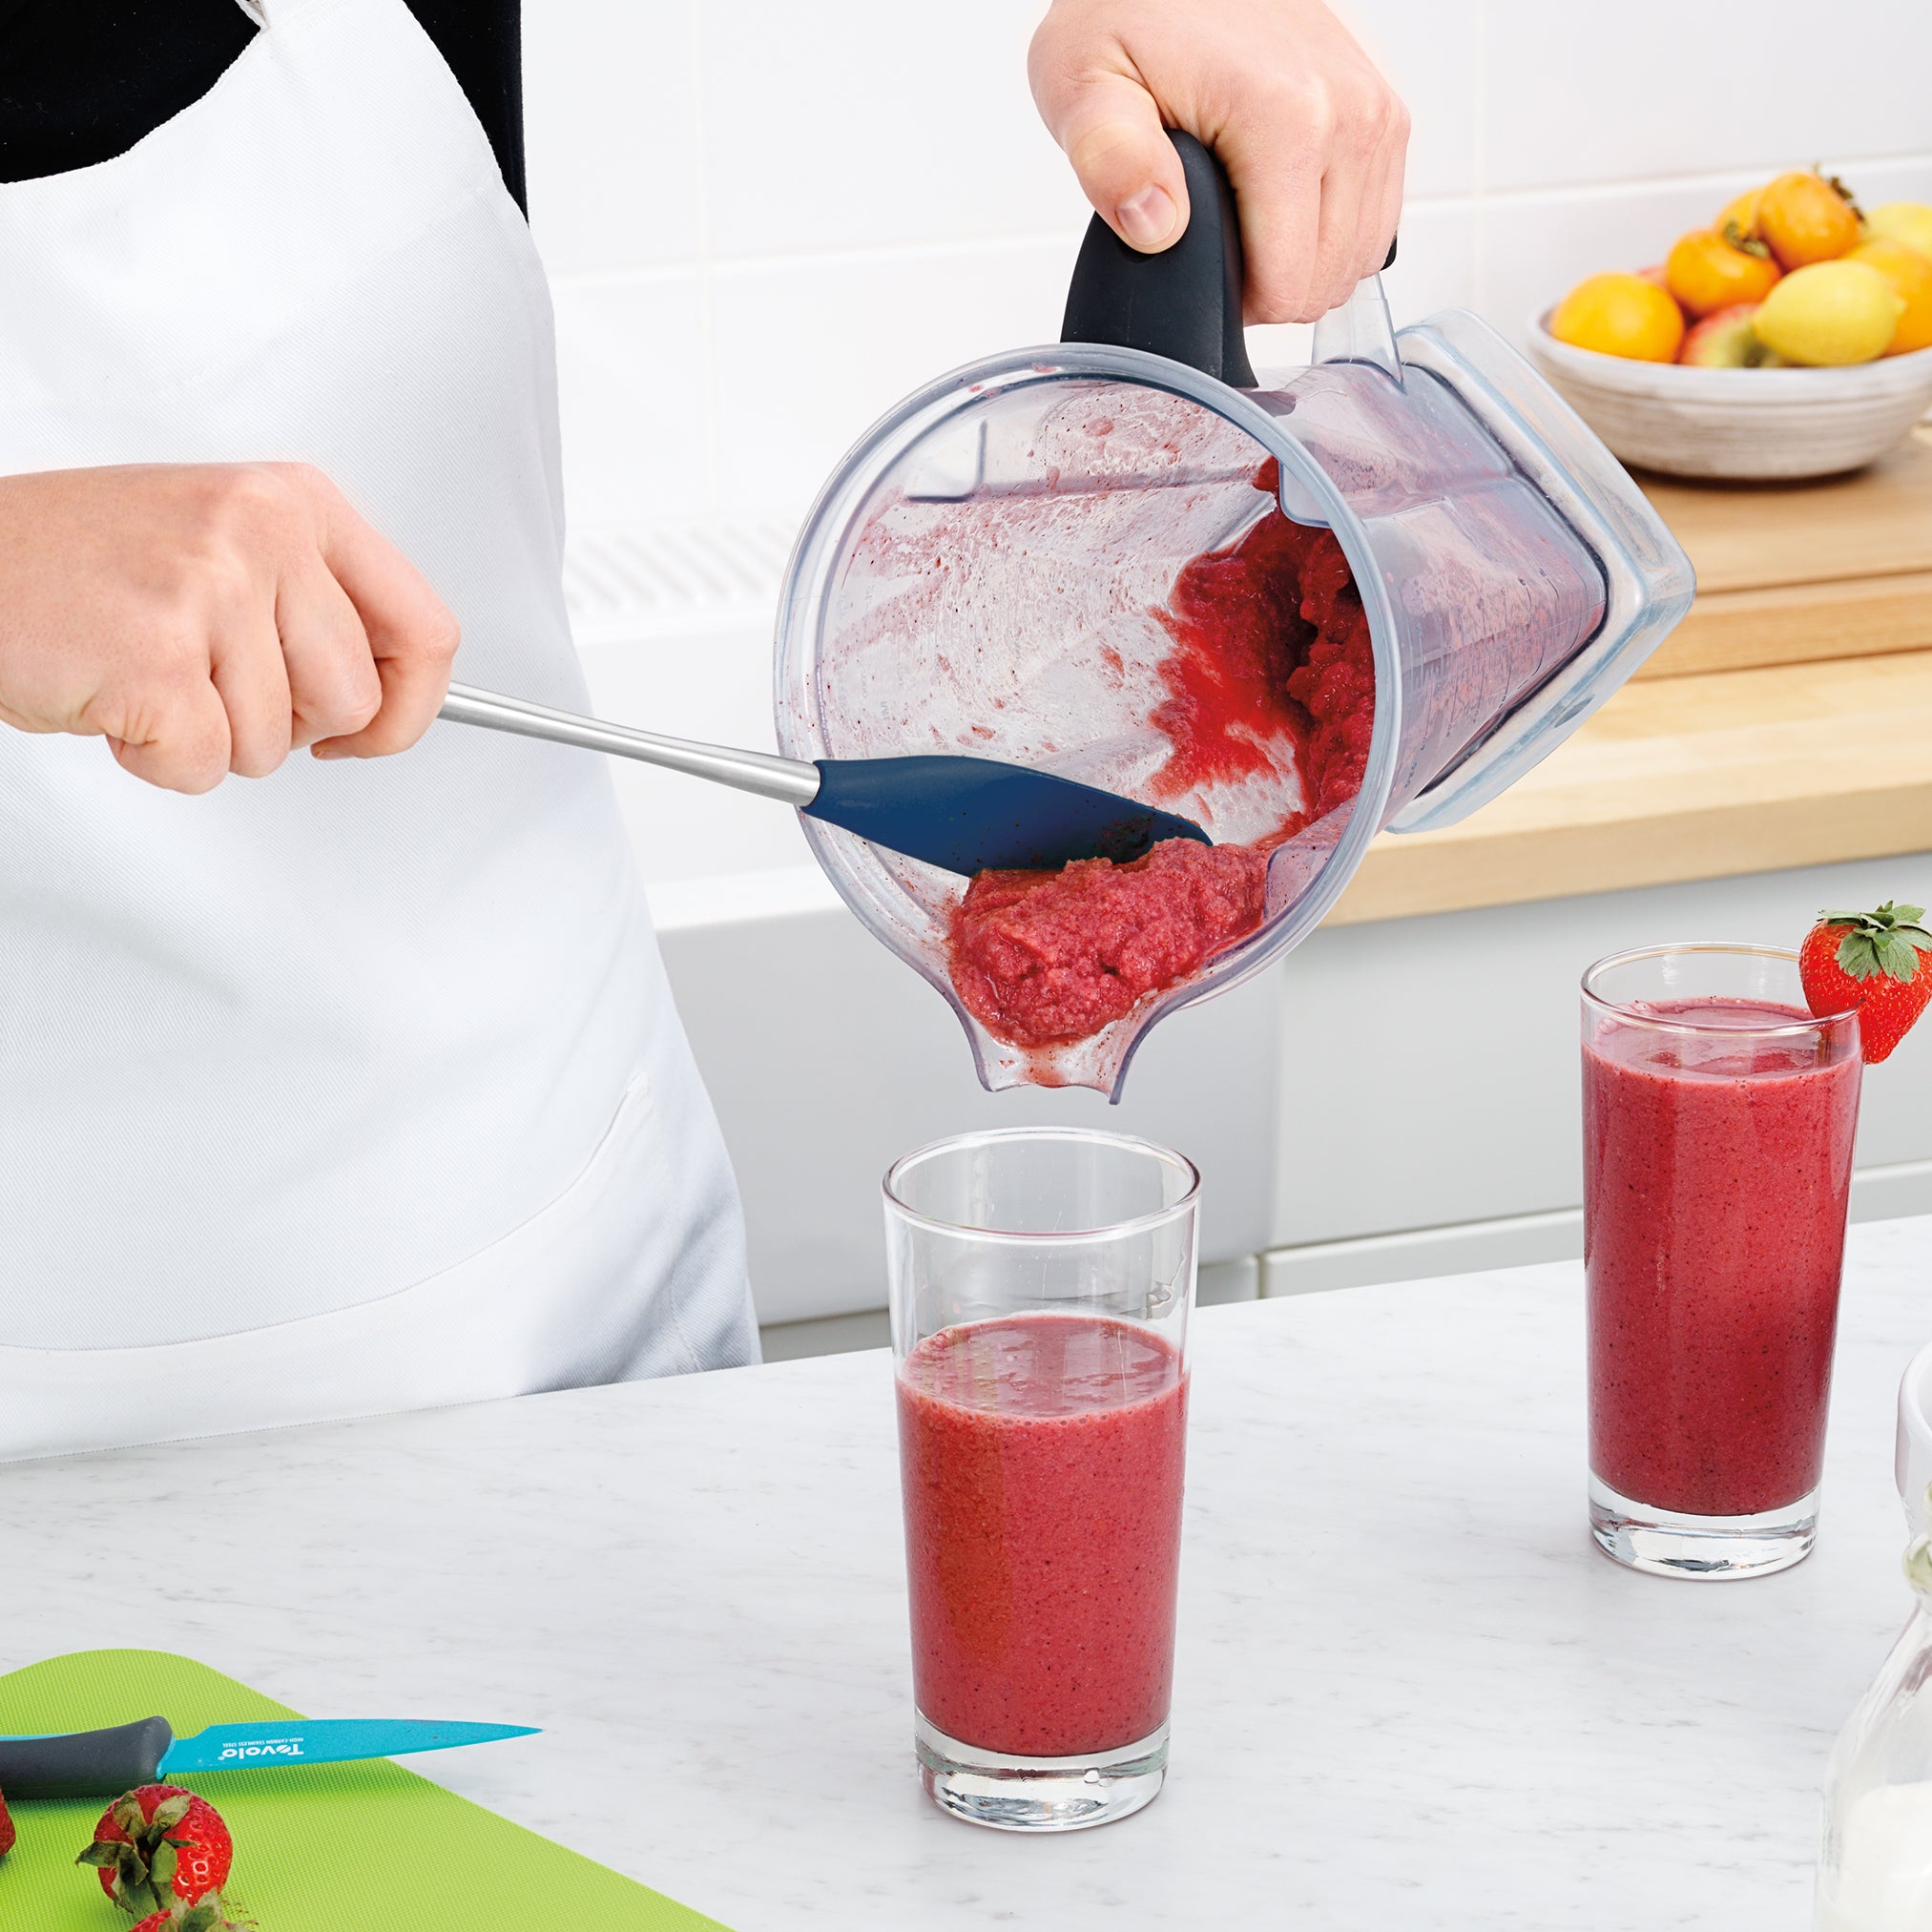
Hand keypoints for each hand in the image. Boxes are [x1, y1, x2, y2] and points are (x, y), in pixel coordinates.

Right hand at [0, 463, 459, 793]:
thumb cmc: (81, 564)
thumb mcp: (224, 546)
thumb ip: (313, 605)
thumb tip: (392, 696)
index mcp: (296, 503)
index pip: (426, 633)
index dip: (407, 708)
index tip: (367, 731)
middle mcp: (263, 533)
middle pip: (354, 700)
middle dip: (289, 726)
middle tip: (213, 688)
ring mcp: (211, 589)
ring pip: (278, 743)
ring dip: (212, 740)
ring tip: (149, 677)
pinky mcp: (157, 655)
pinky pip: (204, 765)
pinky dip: (157, 761)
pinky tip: (114, 699)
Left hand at [1029, 0, 1408, 323]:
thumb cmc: (1126, 15)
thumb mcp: (1083, 81)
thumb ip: (1109, 158)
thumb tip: (1155, 226)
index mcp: (1287, 118)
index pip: (1286, 287)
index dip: (1232, 301)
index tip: (1193, 259)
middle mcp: (1351, 114)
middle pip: (1325, 281)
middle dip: (1267, 286)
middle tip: (1210, 236)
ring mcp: (1378, 113)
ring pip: (1355, 259)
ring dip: (1299, 261)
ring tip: (1241, 218)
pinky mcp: (1386, 115)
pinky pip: (1375, 221)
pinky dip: (1328, 233)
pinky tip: (1279, 207)